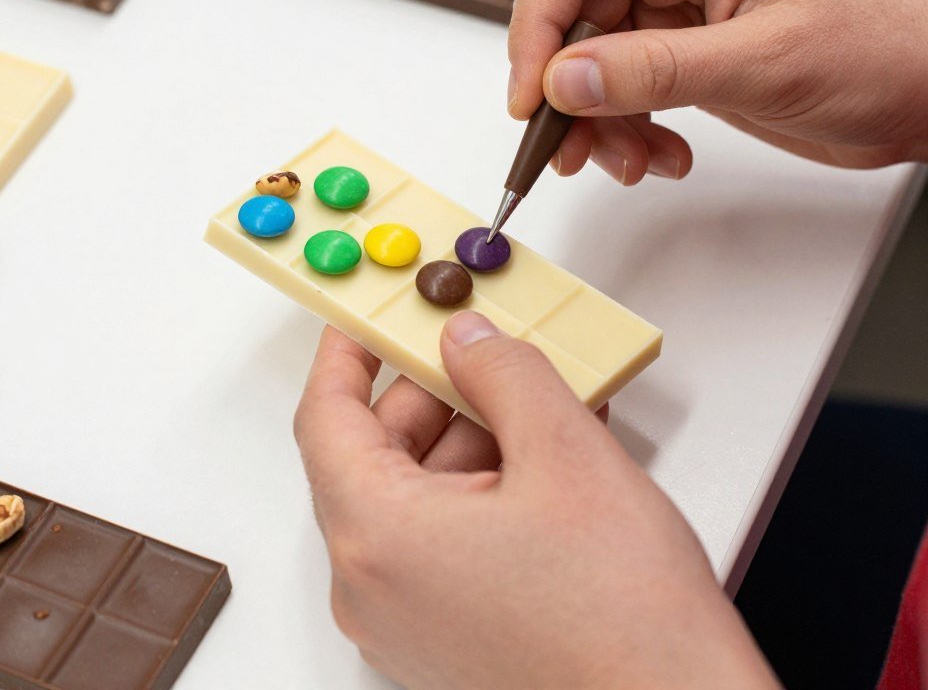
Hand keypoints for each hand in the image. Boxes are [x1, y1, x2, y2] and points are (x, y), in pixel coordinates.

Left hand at [294, 314, 778, 689]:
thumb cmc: (627, 623)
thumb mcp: (564, 452)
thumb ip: (502, 372)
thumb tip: (467, 341)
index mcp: (378, 539)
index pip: (326, 417)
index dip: (346, 353)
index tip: (365, 316)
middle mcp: (373, 589)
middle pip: (375, 453)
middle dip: (430, 391)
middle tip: (475, 346)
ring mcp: (406, 620)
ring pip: (414, 494)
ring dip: (468, 437)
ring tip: (532, 400)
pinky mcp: (443, 636)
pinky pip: (439, 535)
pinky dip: (479, 486)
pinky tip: (539, 455)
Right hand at [509, 0, 927, 183]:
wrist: (925, 91)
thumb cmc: (876, 50)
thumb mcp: (760, 63)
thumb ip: (651, 72)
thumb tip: (560, 81)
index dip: (536, 24)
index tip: (531, 95)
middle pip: (570, 9)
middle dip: (563, 85)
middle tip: (564, 144)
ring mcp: (676, 3)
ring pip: (588, 57)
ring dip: (595, 119)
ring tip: (627, 161)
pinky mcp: (680, 47)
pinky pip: (619, 85)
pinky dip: (625, 128)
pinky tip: (659, 155)